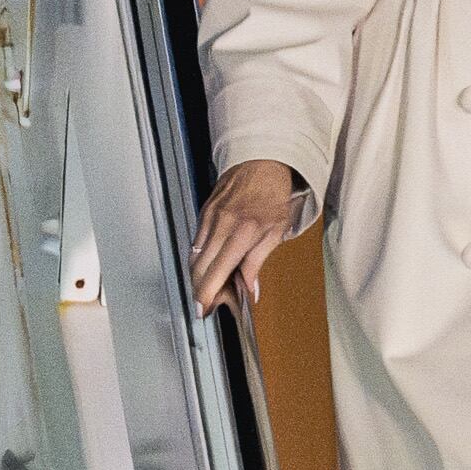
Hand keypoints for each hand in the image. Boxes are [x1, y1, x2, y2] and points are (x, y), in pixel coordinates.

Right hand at [189, 159, 305, 309]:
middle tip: (205, 305)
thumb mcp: (276, 231)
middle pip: (200, 266)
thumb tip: (249, 289)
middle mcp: (223, 225)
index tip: (205, 307)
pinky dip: (197, 258)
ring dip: (196, 276)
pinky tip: (203, 268)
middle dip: (199, 290)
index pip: (218, 269)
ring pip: (194, 255)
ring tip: (204, 290)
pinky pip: (195, 241)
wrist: (261, 162)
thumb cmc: (272, 195)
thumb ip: (258, 262)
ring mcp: (210, 217)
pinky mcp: (204, 213)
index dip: (208, 292)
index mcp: (243, 231)